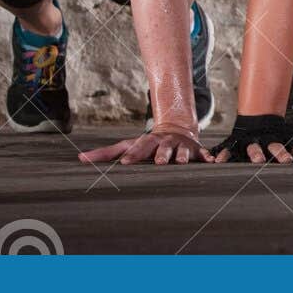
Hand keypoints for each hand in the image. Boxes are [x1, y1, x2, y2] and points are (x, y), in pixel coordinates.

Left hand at [79, 127, 212, 164]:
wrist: (177, 129)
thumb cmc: (148, 143)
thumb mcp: (128, 144)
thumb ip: (106, 153)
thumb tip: (80, 159)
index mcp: (148, 142)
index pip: (139, 149)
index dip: (134, 156)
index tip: (126, 164)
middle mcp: (165, 143)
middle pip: (163, 149)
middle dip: (162, 155)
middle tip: (160, 163)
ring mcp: (182, 147)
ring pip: (183, 152)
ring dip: (183, 156)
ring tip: (182, 163)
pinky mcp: (197, 152)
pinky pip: (205, 155)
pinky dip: (209, 158)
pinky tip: (213, 162)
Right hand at [210, 114, 292, 163]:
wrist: (257, 120)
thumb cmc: (280, 135)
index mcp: (284, 141)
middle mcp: (268, 141)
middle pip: (276, 147)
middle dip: (281, 154)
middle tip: (287, 161)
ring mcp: (252, 141)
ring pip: (254, 148)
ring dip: (256, 154)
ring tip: (258, 161)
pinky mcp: (236, 143)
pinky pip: (229, 150)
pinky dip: (224, 155)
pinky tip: (219, 163)